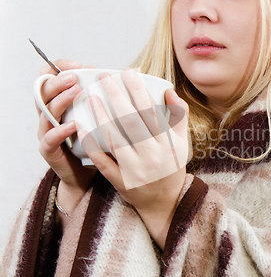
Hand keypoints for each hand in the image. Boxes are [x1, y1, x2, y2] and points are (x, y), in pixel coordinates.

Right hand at [36, 59, 96, 216]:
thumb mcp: (101, 116)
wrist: (85, 175)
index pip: (51, 76)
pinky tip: (73, 125)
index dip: (61, 66)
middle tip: (74, 75)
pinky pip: (50, 139)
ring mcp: (46, 132)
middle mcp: (50, 114)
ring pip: (46, 112)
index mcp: (60, 102)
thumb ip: (104, 96)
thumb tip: (125, 75)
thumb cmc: (97, 142)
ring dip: (60, 100)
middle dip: (59, 80)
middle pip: (44, 90)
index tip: (80, 64)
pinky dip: (60, 131)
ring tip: (74, 91)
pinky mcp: (49, 151)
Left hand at [79, 68, 188, 247]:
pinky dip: (93, 145)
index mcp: (167, 144)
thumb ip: (178, 116)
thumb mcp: (181, 143)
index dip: (138, 90)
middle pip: (131, 122)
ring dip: (102, 117)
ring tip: (92, 97)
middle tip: (104, 78)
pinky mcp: (121, 182)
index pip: (151, 112)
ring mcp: (135, 170)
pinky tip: (83, 128)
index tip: (128, 73)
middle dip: (117, 97)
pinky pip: (104, 161)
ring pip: (116, 139)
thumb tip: (169, 91)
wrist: (165, 203)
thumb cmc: (171, 168)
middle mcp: (152, 156)